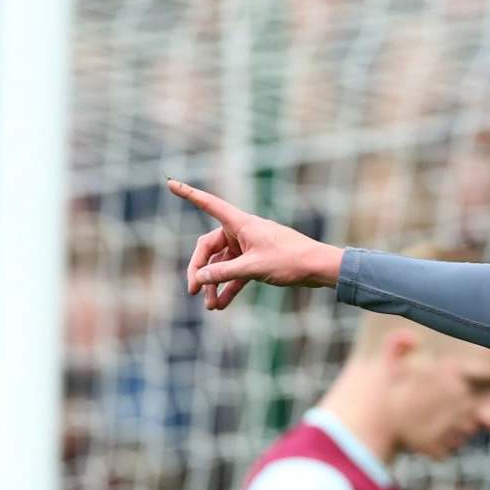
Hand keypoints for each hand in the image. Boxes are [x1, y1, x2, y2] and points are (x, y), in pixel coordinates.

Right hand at [168, 180, 343, 310]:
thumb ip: (224, 272)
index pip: (208, 204)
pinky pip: (237, 274)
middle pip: (210, 247)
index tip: (170, 183)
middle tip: (193, 290)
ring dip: (216, 284)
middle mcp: (242, 232)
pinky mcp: (258, 261)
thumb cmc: (290, 260)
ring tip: (210, 306)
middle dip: (201, 270)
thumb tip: (200, 277)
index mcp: (241, 223)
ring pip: (223, 264)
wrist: (319, 268)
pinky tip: (221, 305)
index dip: (189, 194)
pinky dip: (230, 288)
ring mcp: (249, 247)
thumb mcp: (253, 268)